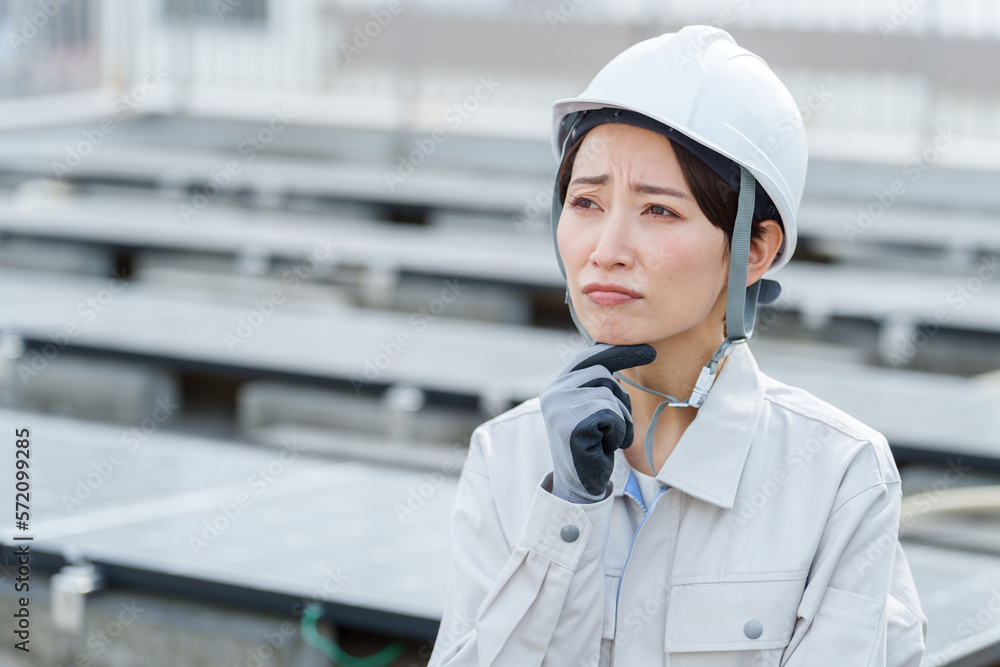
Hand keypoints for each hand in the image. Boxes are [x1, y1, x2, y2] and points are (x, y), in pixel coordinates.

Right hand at [539, 343, 656, 503]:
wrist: (580, 487)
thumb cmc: (592, 447)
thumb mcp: (591, 409)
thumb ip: (597, 385)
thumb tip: (620, 351)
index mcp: (554, 387)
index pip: (587, 358)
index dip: (618, 352)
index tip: (651, 350)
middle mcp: (552, 393)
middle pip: (602, 373)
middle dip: (620, 399)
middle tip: (615, 427)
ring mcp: (559, 407)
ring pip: (609, 393)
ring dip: (620, 418)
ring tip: (606, 438)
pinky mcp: (572, 424)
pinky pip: (612, 413)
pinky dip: (618, 431)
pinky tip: (604, 446)